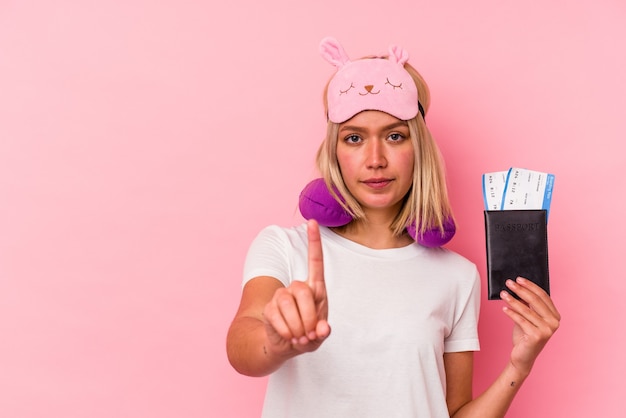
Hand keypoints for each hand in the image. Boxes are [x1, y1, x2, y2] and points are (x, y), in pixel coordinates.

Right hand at [262, 220, 330, 356]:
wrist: (287, 346)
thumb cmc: (308, 334)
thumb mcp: (320, 335)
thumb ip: (323, 332)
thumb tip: (322, 328)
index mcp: (315, 289)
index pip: (315, 261)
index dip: (314, 241)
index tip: (312, 222)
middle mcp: (297, 287)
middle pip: (302, 290)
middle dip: (308, 315)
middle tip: (310, 333)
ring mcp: (281, 295)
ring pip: (287, 303)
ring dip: (297, 326)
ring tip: (300, 337)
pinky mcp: (269, 307)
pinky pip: (276, 316)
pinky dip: (286, 331)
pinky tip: (289, 337)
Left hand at [501, 277, 560, 376]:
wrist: (522, 356)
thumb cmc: (524, 335)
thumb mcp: (527, 317)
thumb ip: (526, 304)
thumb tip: (518, 287)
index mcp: (555, 316)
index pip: (543, 296)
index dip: (530, 286)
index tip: (519, 279)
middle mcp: (554, 322)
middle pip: (535, 301)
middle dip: (521, 290)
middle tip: (509, 282)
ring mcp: (547, 330)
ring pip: (527, 310)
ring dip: (513, 300)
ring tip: (503, 294)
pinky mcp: (537, 336)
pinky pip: (521, 320)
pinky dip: (511, 313)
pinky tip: (504, 308)